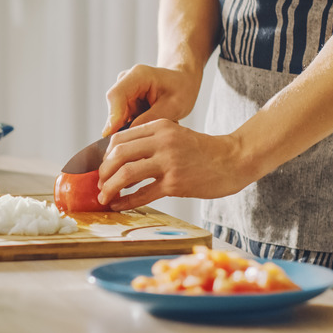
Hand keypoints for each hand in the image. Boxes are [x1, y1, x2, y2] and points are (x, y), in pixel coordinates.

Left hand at [97, 119, 251, 210]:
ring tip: (104, 197)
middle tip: (99, 184)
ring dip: (110, 188)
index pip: (119, 139)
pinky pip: (143, 194)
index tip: (100, 168)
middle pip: (118, 155)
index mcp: (160, 127)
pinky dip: (126, 201)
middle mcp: (162, 141)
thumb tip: (120, 157)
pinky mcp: (176, 183)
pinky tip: (119, 205)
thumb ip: (151, 142)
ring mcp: (169, 162)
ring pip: (126, 174)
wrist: (234, 159)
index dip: (104, 155)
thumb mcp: (175, 135)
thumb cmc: (202, 151)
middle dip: (103, 172)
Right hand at [102, 64, 201, 136]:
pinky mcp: (124, 103)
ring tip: (156, 129)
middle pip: (114, 109)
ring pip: (117, 117)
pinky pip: (123, 120)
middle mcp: (125, 81)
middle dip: (124, 127)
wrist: (182, 83)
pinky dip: (135, 127)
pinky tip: (151, 125)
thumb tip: (129, 134)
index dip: (112, 116)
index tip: (111, 135)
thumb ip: (150, 118)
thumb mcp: (173, 106)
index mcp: (138, 75)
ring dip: (133, 128)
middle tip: (148, 138)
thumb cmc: (181, 90)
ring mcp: (123, 92)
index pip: (116, 95)